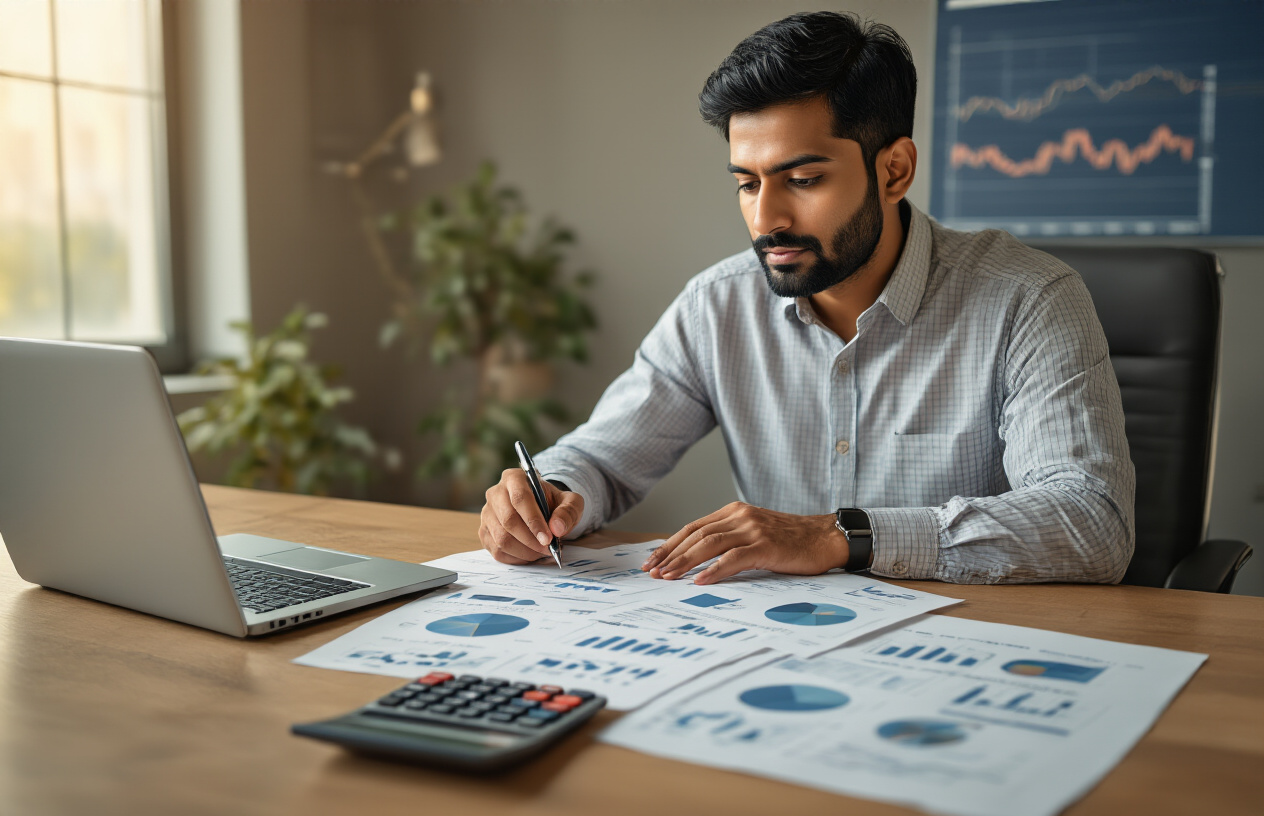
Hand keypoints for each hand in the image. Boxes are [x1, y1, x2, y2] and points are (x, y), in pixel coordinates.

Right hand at [479, 469, 583, 564]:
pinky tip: (530, 554)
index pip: (520, 498)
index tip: (548, 538)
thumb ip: (568, 511)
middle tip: (548, 549)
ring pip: (501, 538)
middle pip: (508, 520)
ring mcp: (486, 513)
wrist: (542, 509)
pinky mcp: (484, 532)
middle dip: (530, 540)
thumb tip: (557, 528)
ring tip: (541, 552)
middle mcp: (495, 493)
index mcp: (514, 478)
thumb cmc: (554, 503)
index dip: (534, 521)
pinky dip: (516, 558)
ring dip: (525, 551)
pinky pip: (497, 551)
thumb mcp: (570, 502)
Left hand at [642, 502, 846, 584]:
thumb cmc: (791, 541)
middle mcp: (740, 516)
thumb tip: (697, 560)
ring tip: (668, 577)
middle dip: (670, 554)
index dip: (670, 544)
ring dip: (684, 562)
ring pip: (709, 544)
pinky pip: (733, 558)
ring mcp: (753, 529)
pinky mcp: (766, 545)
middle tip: (652, 571)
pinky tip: (699, 581)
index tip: (653, 560)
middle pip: (695, 534)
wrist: (826, 538)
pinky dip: (713, 570)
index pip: (693, 527)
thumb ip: (730, 539)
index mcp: (734, 512)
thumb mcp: (754, 533)